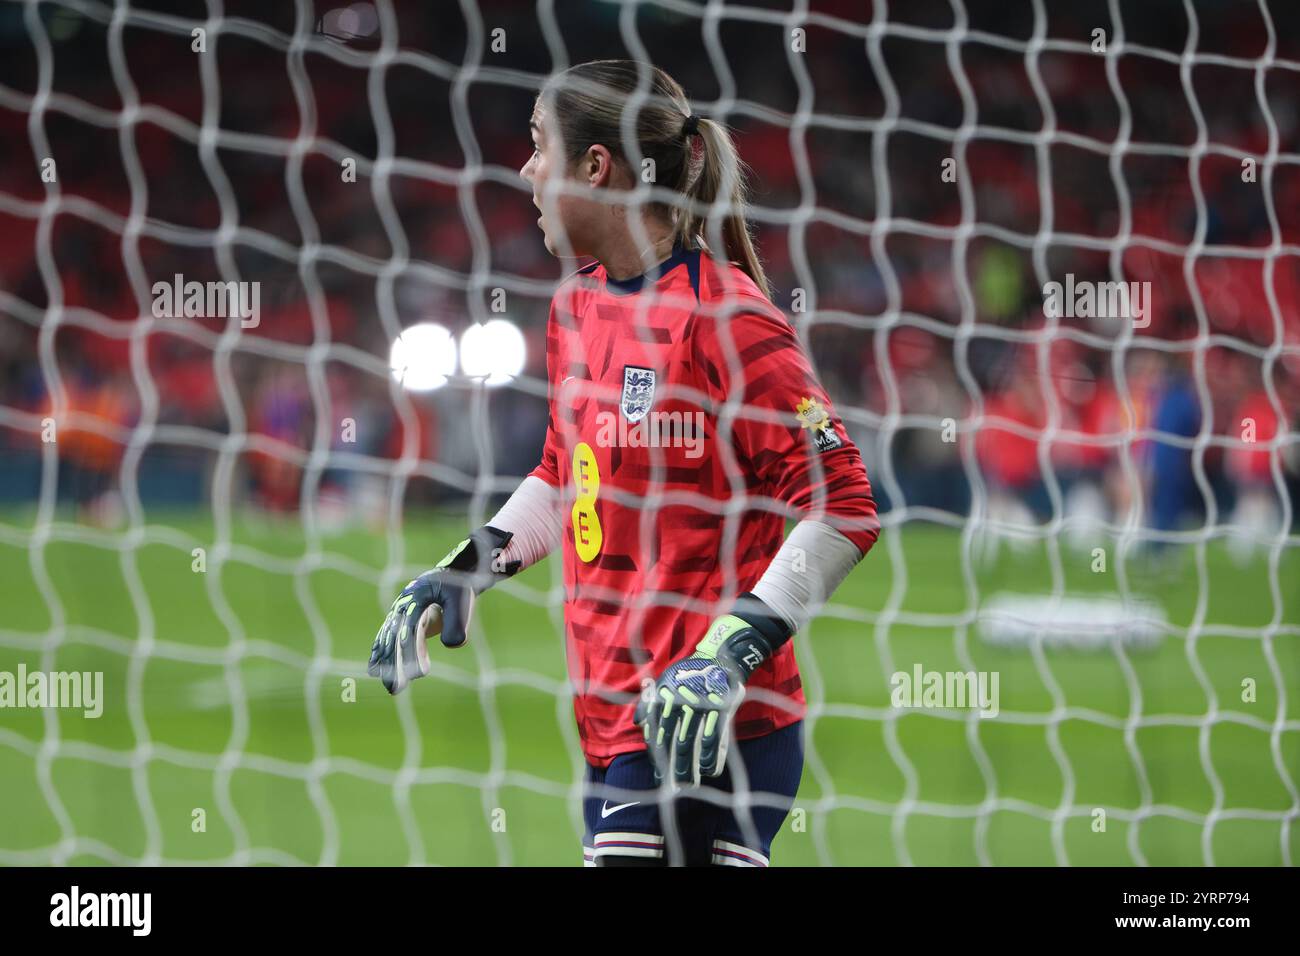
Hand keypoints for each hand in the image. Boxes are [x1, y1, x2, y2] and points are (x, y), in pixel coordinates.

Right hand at [367, 526, 516, 694]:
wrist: (448, 576)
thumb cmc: (457, 588)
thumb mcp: (462, 599)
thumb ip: (457, 621)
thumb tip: (452, 644)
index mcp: (417, 597)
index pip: (412, 628)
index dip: (413, 651)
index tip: (419, 672)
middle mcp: (403, 606)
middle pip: (396, 638)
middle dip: (395, 665)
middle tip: (397, 689)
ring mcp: (399, 614)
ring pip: (389, 642)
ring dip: (387, 665)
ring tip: (392, 689)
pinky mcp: (400, 622)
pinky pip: (387, 639)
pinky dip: (380, 654)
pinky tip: (375, 671)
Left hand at [633, 603, 787, 786]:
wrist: (718, 657)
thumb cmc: (688, 674)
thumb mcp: (665, 681)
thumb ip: (651, 703)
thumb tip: (639, 723)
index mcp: (664, 698)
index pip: (658, 734)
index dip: (658, 758)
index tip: (659, 777)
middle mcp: (680, 703)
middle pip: (675, 743)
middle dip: (673, 768)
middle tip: (673, 789)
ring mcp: (701, 706)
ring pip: (693, 743)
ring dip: (691, 767)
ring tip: (690, 786)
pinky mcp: (720, 708)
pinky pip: (715, 737)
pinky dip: (711, 756)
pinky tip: (709, 771)